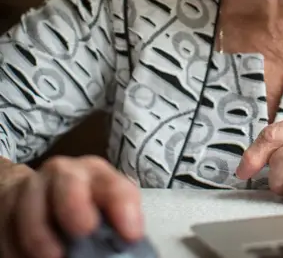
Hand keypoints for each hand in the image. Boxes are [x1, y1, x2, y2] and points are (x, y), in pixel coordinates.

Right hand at [0, 156, 142, 257]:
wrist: (47, 191)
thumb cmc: (87, 205)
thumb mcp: (109, 210)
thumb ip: (117, 225)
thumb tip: (125, 245)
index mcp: (99, 175)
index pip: (115, 187)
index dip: (124, 209)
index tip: (130, 235)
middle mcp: (67, 172)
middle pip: (68, 180)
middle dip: (75, 205)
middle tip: (84, 230)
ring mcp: (35, 184)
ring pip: (30, 201)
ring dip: (40, 233)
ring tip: (52, 256)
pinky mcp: (8, 199)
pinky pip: (6, 221)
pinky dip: (15, 245)